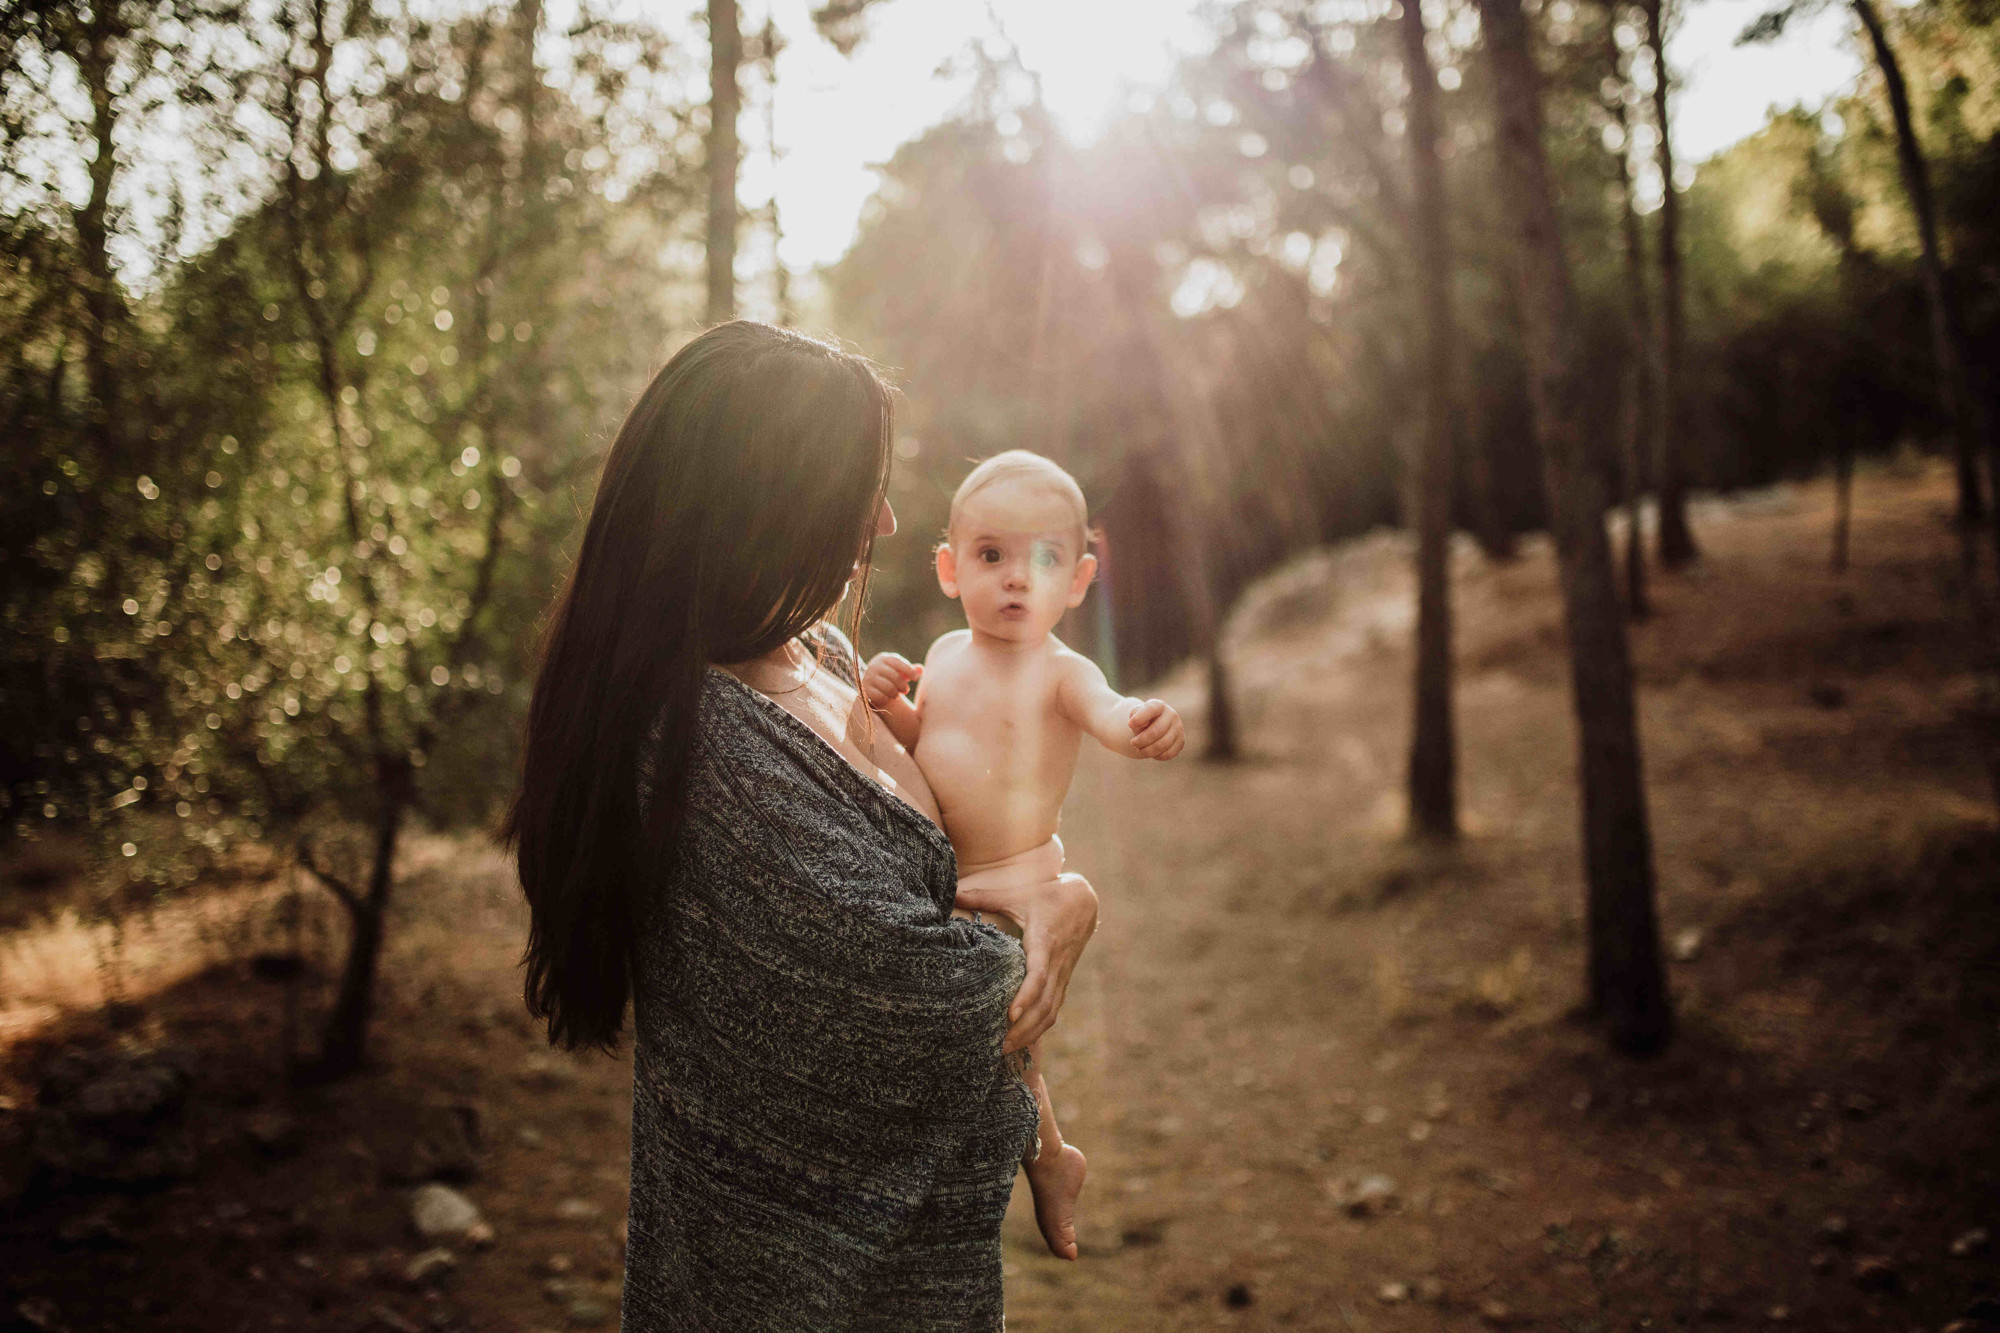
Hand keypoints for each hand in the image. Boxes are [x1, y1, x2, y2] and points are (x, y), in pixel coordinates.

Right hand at [861, 652, 920, 710]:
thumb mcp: (901, 671)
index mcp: (883, 658)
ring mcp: (868, 677)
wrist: (872, 687)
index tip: (916, 678)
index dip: (909, 670)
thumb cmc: (891, 677)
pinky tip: (888, 699)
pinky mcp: (865, 690)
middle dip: (903, 686)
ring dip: (896, 694)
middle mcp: (874, 666)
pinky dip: (887, 699)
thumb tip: (921, 669)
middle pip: (895, 677)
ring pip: (889, 688)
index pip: (898, 663)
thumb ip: (912, 670)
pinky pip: (881, 697)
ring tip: (897, 695)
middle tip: (906, 690)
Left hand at [956, 870, 1097, 1053]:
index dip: (1025, 996)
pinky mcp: (1062, 982)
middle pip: (1043, 1004)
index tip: (1010, 1014)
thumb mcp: (1017, 894)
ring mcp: (1062, 976)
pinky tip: (1019, 1041)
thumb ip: (985, 896)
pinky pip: (1053, 1011)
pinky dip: (1038, 1029)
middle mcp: (1056, 964)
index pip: (1038, 975)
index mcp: (1044, 942)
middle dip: (1022, 1028)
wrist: (1083, 902)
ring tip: (1004, 1050)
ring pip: (1050, 1012)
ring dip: (1029, 1034)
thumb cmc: (1046, 896)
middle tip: (997, 1045)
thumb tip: (954, 892)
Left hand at [1127, 698, 1184, 759]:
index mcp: (1159, 705)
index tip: (1129, 725)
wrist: (1154, 725)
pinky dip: (1157, 756)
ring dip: (1147, 751)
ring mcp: (1178, 728)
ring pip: (1162, 745)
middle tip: (1133, 743)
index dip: (1139, 718)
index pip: (1151, 709)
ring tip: (1140, 749)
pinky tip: (1151, 753)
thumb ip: (1136, 716)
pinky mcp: (1181, 742)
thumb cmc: (1142, 720)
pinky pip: (1168, 754)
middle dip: (1141, 740)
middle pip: (1156, 731)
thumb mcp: (1135, 715)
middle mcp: (1172, 715)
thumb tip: (1144, 725)